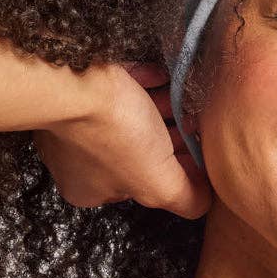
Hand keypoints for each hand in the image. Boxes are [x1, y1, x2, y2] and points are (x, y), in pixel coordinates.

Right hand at [32, 61, 211, 219]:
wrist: (76, 80)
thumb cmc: (115, 135)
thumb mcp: (159, 183)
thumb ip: (185, 199)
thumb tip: (203, 201)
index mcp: (89, 189)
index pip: (138, 188)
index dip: (171, 174)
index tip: (197, 155)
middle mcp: (76, 159)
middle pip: (136, 152)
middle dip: (168, 140)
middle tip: (195, 124)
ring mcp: (73, 121)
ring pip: (128, 119)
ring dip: (160, 110)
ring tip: (184, 100)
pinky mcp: (77, 86)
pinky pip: (117, 86)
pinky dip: (142, 84)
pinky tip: (162, 76)